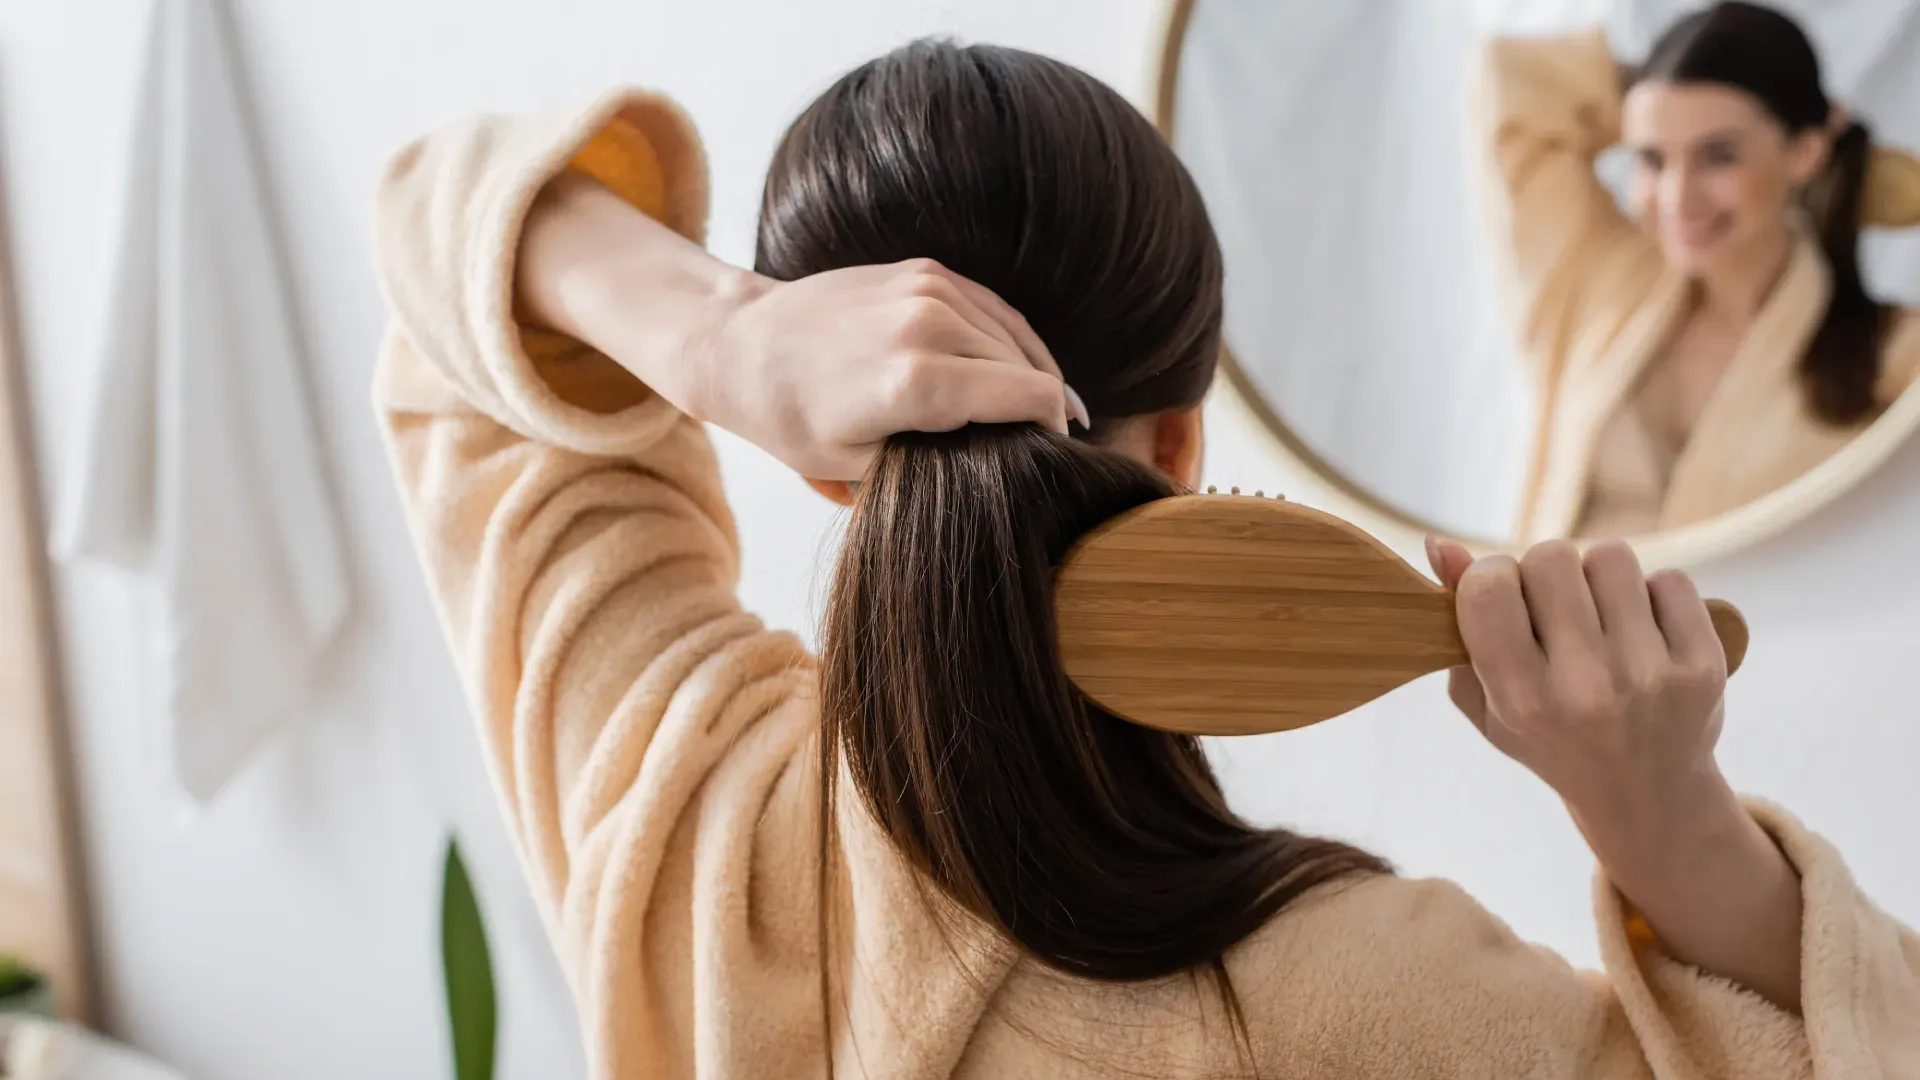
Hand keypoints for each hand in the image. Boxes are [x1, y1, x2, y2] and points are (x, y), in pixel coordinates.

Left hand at [688, 259, 1083, 479]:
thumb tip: (1001, 460)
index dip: (1053, 433)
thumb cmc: (791, 417)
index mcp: (916, 382)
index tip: (1053, 459)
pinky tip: (1015, 369)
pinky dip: (1010, 341)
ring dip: (1032, 372)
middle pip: (1029, 369)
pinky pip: (992, 309)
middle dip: (1043, 408)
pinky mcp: (926, 270)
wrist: (741, 345)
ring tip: (1039, 412)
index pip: (1031, 399)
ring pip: (1017, 336)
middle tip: (1044, 446)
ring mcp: (929, 288)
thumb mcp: (860, 464)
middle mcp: (930, 325)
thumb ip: (939, 458)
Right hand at [1424, 538, 1727, 819]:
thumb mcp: (1487, 700)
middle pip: (1551, 558)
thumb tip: (1441, 545)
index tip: (1502, 597)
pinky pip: (1669, 580)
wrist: (1646, 797)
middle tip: (1553, 607)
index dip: (1490, 576)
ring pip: (1611, 557)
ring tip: (1600, 615)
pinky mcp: (1703, 665)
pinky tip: (1644, 630)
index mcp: (1522, 700)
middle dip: (1545, 571)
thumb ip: (1456, 626)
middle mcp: (1585, 688)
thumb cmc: (1550, 740)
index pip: (1489, 589)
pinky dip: (1653, 595)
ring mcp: (1649, 676)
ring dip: (1599, 576)